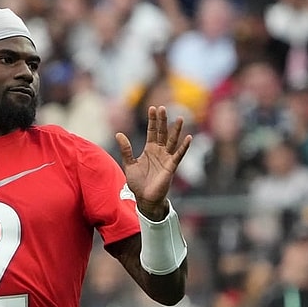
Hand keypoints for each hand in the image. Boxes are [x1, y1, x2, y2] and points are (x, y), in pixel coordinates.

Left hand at [115, 105, 191, 220]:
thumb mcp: (129, 164)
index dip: (152, 121)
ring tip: (180, 118)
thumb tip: (118, 134)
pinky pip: (178, 155)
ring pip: (172, 141)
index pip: (152, 132)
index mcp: (149, 150)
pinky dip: (184, 147)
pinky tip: (189, 137)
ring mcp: (166, 158)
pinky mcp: (171, 167)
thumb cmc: (138, 183)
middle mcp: (159, 152)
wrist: (144, 198)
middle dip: (162, 121)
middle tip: (162, 107)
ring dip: (176, 130)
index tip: (152, 108)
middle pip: (161, 133)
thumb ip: (126, 149)